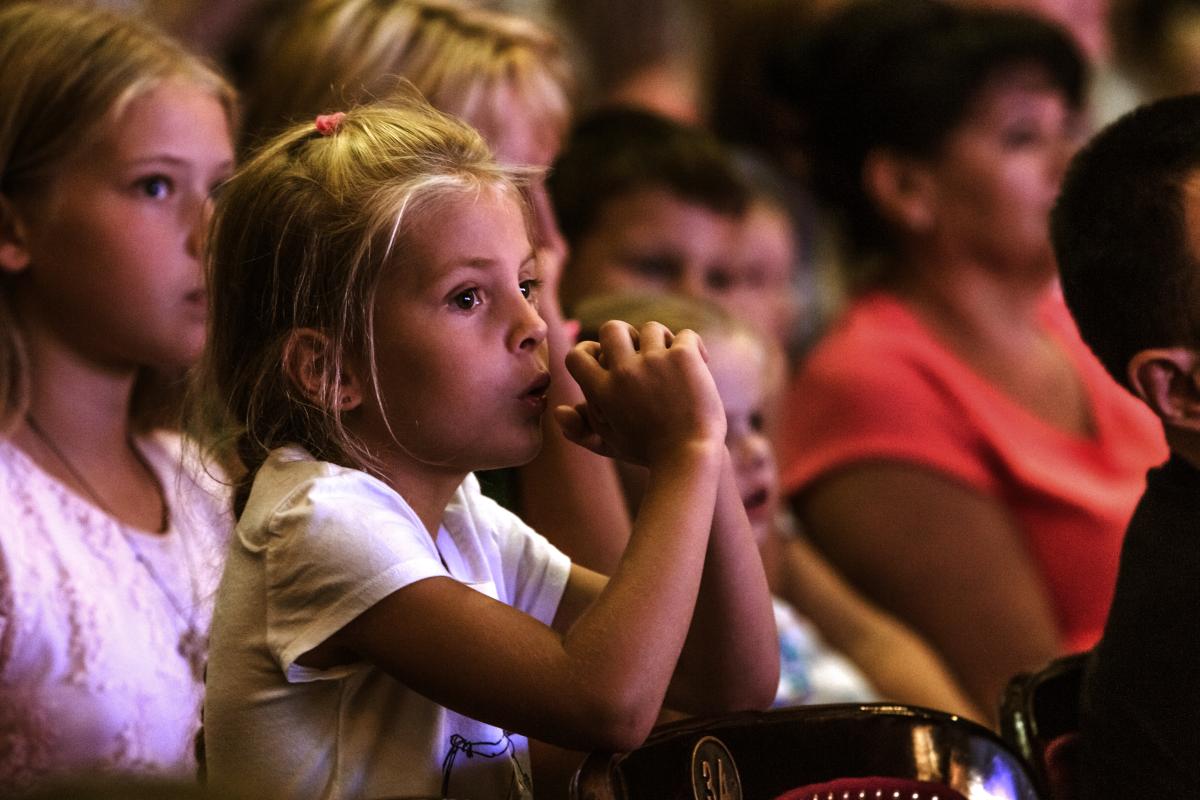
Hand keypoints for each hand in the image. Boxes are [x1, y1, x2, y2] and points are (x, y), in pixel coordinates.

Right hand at [555, 320, 725, 467]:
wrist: (690, 458)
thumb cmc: (649, 453)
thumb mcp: (609, 444)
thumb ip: (579, 430)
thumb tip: (558, 410)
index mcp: (602, 391)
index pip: (577, 355)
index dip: (589, 350)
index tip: (607, 358)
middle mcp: (624, 372)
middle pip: (612, 328)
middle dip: (626, 336)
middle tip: (642, 353)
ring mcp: (655, 361)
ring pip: (651, 328)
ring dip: (661, 340)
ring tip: (672, 360)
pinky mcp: (683, 357)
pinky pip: (685, 335)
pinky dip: (692, 346)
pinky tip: (699, 362)